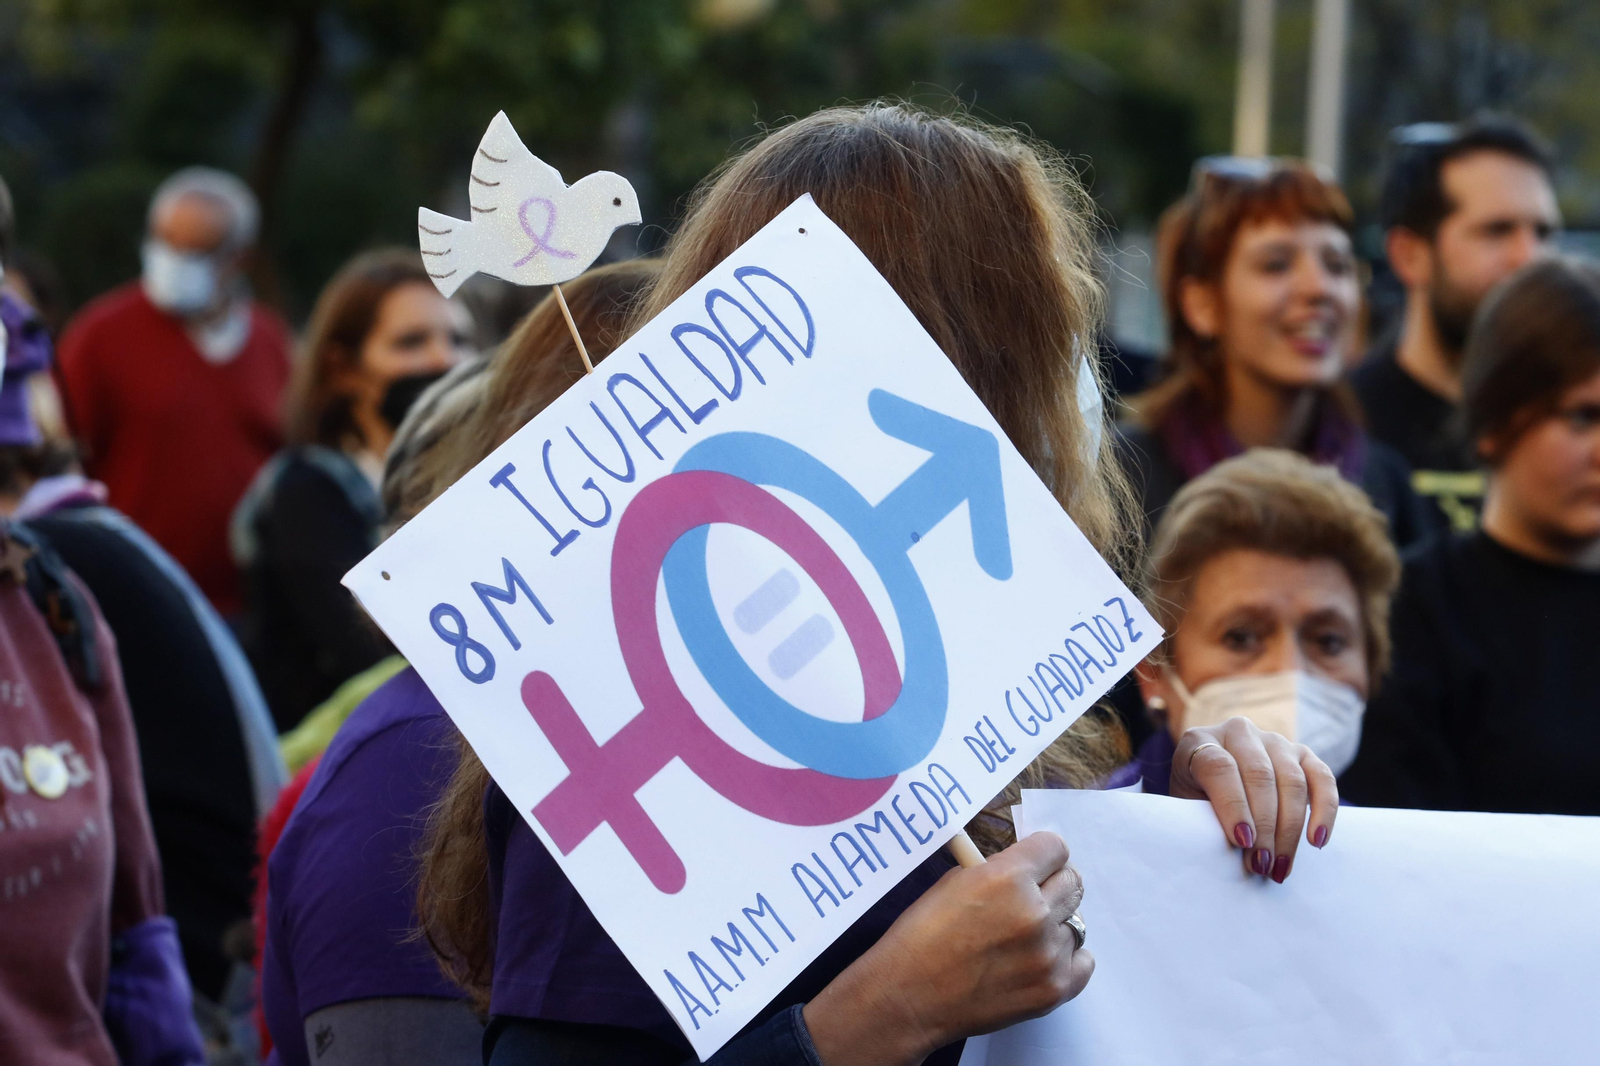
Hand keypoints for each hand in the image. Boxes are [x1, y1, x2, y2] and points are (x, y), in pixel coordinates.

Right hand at [803, 832, 1091, 1065]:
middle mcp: (1035, 912)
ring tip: (1021, 940)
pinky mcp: (1054, 989)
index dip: (1042, 855)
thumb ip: (998, 871)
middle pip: (1073, 882)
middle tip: (1028, 899)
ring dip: (1054, 926)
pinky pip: (1083, 961)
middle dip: (1051, 885)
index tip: (1035, 865)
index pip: (1055, 848)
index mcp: (1007, 877)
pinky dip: (1066, 958)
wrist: (909, 997)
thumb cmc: (922, 935)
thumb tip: (1026, 869)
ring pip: (1075, 923)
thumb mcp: (954, 883)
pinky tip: (1039, 960)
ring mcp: (1048, 954)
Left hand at [1170, 717, 1337, 882]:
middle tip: (1261, 865)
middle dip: (1264, 826)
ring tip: (1280, 865)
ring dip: (1289, 829)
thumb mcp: (1186, 806)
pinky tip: (1317, 840)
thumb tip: (1238, 847)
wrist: (1213, 784)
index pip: (1219, 767)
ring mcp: (1273, 740)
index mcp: (1199, 740)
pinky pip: (1322, 778)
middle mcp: (1238, 732)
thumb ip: (1204, 818)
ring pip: (1291, 780)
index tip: (1242, 841)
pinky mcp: (1302, 753)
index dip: (1233, 805)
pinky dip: (1324, 810)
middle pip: (1259, 775)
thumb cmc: (1195, 800)